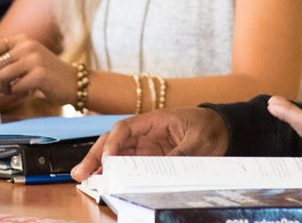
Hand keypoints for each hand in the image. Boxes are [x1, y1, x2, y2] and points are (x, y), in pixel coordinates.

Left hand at [0, 36, 74, 105]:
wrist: (75, 82)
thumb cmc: (47, 74)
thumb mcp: (29, 58)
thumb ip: (9, 59)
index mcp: (23, 40)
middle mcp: (28, 46)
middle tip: (3, 88)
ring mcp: (34, 59)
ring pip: (1, 76)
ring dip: (4, 88)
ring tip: (13, 90)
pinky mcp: (39, 75)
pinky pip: (14, 87)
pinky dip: (17, 93)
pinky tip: (26, 92)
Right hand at [70, 107, 228, 180]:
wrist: (222, 129)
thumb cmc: (210, 127)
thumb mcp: (199, 140)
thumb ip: (182, 153)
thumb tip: (166, 167)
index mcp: (154, 120)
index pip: (124, 128)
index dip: (113, 143)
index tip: (107, 160)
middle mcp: (145, 132)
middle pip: (113, 141)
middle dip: (95, 156)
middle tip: (80, 172)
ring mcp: (146, 145)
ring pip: (116, 154)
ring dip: (100, 165)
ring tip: (85, 179)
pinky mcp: (150, 156)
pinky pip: (129, 163)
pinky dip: (115, 171)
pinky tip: (105, 180)